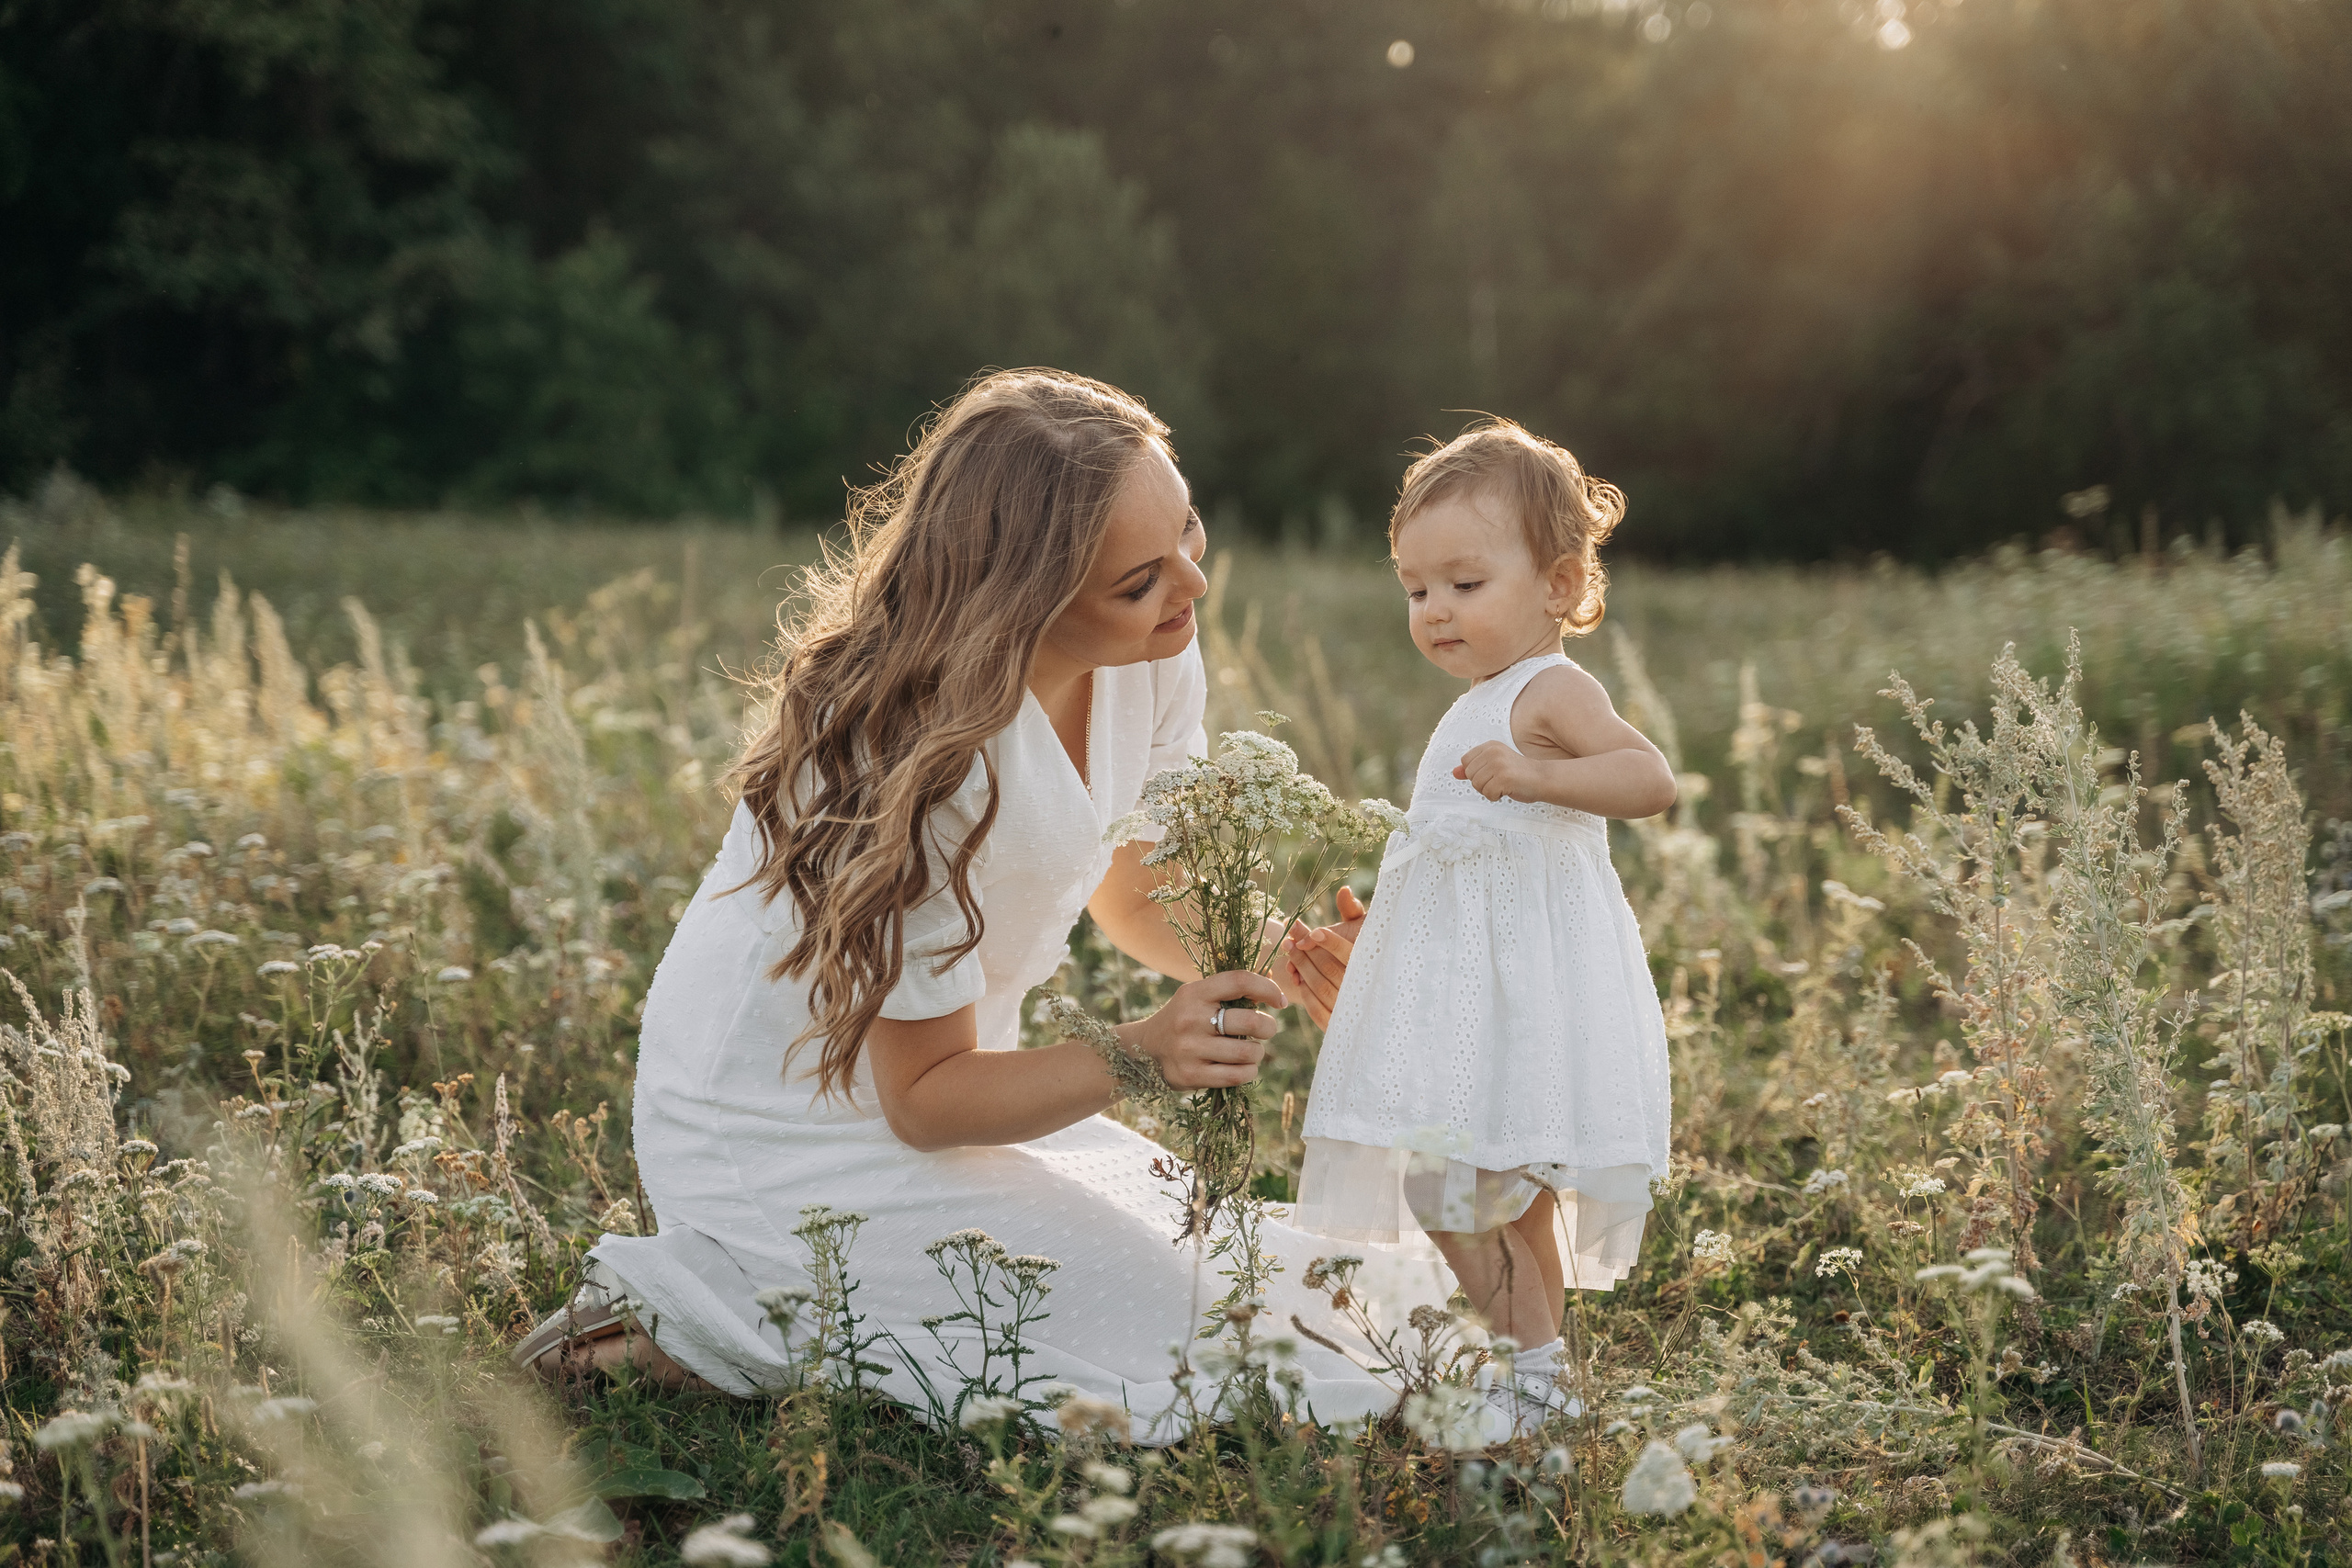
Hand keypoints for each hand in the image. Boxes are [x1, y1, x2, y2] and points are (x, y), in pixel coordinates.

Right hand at [1135, 969, 1285, 1089]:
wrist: (1143, 1051)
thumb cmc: (1182, 1019)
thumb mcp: (1197, 996)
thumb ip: (1229, 988)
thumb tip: (1272, 974)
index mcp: (1194, 993)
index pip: (1240, 981)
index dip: (1267, 988)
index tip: (1279, 1001)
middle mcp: (1191, 1019)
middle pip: (1250, 1021)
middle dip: (1268, 1027)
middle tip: (1266, 1030)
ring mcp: (1190, 1049)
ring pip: (1247, 1052)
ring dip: (1258, 1052)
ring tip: (1252, 1051)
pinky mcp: (1192, 1075)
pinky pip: (1237, 1075)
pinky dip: (1249, 1071)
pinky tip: (1245, 1067)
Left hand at [1276, 885, 1365, 1029]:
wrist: (1374, 1002)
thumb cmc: (1365, 955)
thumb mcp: (1363, 930)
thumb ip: (1353, 911)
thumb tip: (1344, 891)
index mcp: (1372, 967)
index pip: (1350, 955)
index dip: (1332, 944)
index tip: (1314, 933)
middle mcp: (1363, 990)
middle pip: (1330, 970)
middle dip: (1306, 951)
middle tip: (1291, 934)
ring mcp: (1351, 1009)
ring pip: (1321, 988)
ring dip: (1301, 967)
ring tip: (1288, 948)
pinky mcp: (1340, 1024)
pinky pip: (1317, 1009)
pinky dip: (1304, 991)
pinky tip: (1296, 975)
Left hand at [1454, 741, 1529, 801]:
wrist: (1542, 778)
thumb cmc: (1517, 774)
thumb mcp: (1493, 767)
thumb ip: (1474, 768)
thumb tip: (1454, 772)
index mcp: (1490, 746)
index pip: (1466, 762)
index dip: (1477, 772)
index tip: (1493, 773)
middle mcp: (1493, 752)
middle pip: (1470, 775)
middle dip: (1483, 783)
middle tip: (1500, 780)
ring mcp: (1498, 764)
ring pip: (1477, 785)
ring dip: (1489, 791)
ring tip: (1504, 785)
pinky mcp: (1504, 777)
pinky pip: (1488, 794)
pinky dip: (1496, 797)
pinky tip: (1508, 790)